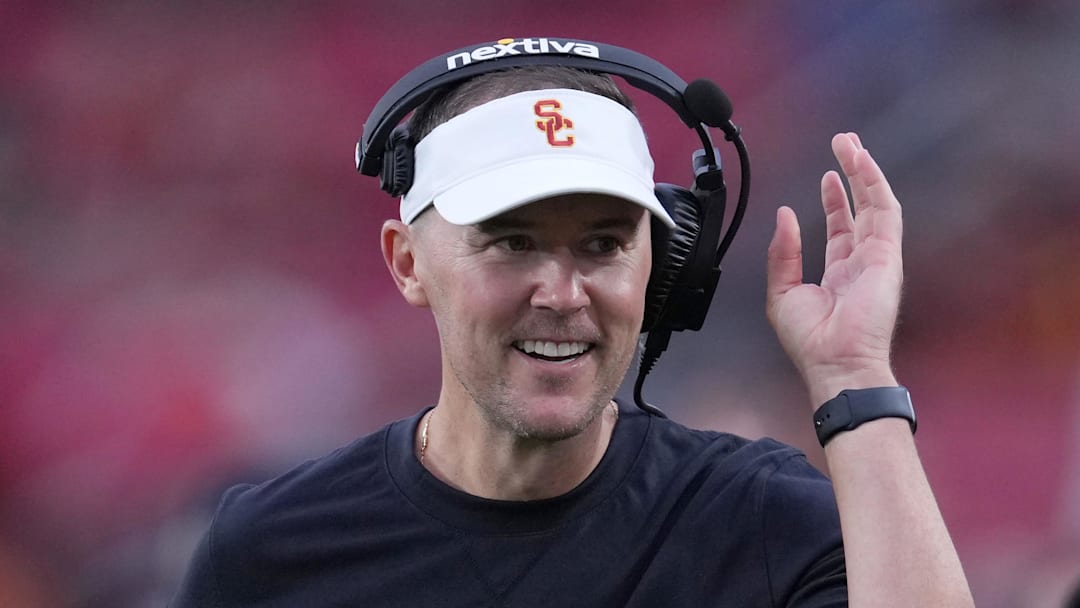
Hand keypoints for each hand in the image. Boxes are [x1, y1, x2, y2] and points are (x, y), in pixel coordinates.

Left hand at [766, 133, 903, 406]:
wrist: (834, 362)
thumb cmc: (811, 340)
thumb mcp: (783, 292)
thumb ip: (783, 253)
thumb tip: (784, 215)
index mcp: (839, 272)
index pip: (840, 228)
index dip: (834, 201)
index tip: (827, 176)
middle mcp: (861, 261)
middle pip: (861, 208)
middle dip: (853, 176)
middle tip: (844, 146)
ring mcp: (878, 256)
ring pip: (875, 203)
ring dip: (864, 172)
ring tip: (850, 145)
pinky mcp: (888, 255)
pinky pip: (885, 211)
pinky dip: (875, 184)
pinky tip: (862, 163)